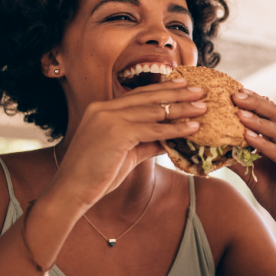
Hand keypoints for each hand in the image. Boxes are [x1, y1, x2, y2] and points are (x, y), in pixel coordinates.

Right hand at [53, 79, 206, 207]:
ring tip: (202, 108)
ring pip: (154, 111)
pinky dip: (175, 129)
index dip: (162, 89)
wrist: (72, 190)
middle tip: (199, 90)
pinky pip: (153, 129)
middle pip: (148, 97)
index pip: (138, 95)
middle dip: (177, 93)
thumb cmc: (96, 175)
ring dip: (182, 109)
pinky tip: (192, 128)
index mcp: (102, 109)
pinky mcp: (117, 132)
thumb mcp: (126, 153)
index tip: (183, 85)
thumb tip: (170, 140)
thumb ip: (146, 142)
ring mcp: (109, 118)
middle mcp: (104, 108)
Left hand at [231, 89, 275, 225]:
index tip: (233, 90)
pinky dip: (262, 143)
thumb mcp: (250, 170)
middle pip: (274, 113)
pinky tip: (248, 137)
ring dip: (257, 120)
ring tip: (239, 112)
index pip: (269, 111)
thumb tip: (213, 145)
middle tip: (235, 94)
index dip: (253, 99)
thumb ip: (236, 155)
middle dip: (254, 102)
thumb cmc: (273, 190)